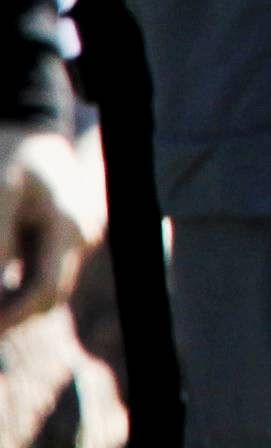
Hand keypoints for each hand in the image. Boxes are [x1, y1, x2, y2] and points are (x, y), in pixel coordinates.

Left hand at [0, 124, 100, 335]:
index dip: (12, 317)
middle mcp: (82, 235)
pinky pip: (43, 272)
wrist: (31, 129)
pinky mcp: (67, 236)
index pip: (46, 290)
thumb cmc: (11, 155)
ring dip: (14, 304)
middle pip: (51, 295)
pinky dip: (18, 287)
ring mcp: (79, 236)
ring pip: (48, 287)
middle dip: (12, 317)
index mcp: (69, 226)